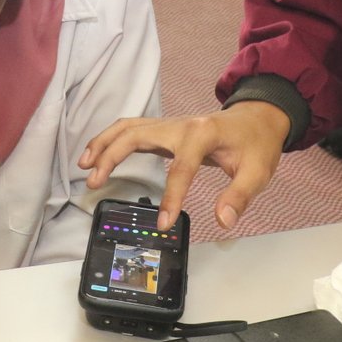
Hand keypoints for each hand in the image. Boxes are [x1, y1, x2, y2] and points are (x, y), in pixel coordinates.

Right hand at [78, 100, 288, 231]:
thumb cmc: (256, 144)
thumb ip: (239, 196)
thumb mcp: (257, 172)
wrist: (256, 118)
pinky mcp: (164, 130)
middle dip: (113, 156)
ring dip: (103, 144)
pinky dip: (109, 140)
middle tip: (94, 182)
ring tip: (84, 167)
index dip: (172, 196)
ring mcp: (169, 125)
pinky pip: (130, 130)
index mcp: (203, 134)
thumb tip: (222, 220)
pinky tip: (95, 155)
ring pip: (127, 127)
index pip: (182, 166)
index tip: (164, 223)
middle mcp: (180, 125)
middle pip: (137, 134)